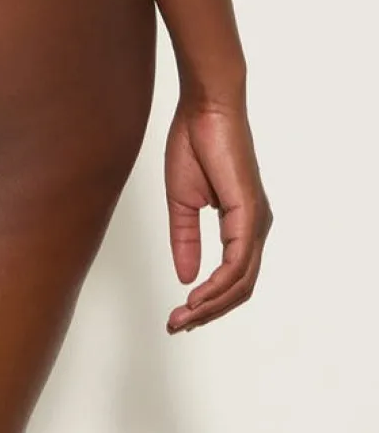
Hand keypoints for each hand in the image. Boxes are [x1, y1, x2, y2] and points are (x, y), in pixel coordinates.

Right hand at [164, 94, 271, 331]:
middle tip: (177, 324)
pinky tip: (197, 295)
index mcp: (241, 223)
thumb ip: (185, 239)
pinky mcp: (249, 213)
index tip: (177, 314)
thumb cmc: (194, 142)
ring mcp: (256, 222)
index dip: (207, 301)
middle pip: (240, 288)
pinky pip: (239, 262)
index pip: (232, 277)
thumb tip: (185, 276)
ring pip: (241, 282)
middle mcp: (255, 227)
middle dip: (208, 312)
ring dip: (211, 305)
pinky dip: (218, 285)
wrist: (204, 107)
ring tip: (183, 316)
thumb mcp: (181, 200)